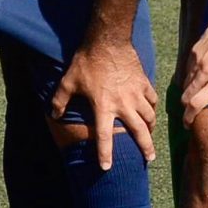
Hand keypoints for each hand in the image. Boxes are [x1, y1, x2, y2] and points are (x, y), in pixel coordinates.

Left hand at [52, 37, 157, 168]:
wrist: (108, 39)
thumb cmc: (87, 61)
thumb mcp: (69, 81)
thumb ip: (60, 100)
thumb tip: (53, 113)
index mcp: (104, 107)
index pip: (104, 137)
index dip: (105, 154)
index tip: (107, 168)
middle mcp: (123, 104)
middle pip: (138, 131)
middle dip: (145, 147)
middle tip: (148, 159)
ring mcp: (136, 93)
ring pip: (150, 116)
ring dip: (151, 129)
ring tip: (151, 136)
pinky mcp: (144, 82)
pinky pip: (152, 99)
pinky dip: (153, 107)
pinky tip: (151, 111)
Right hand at [180, 11, 207, 120]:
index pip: (195, 104)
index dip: (188, 117)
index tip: (188, 124)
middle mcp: (205, 71)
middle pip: (186, 95)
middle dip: (186, 107)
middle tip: (190, 112)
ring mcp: (199, 58)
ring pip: (186, 79)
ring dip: (189, 90)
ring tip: (195, 94)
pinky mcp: (198, 47)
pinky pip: (189, 65)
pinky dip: (191, 74)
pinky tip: (200, 74)